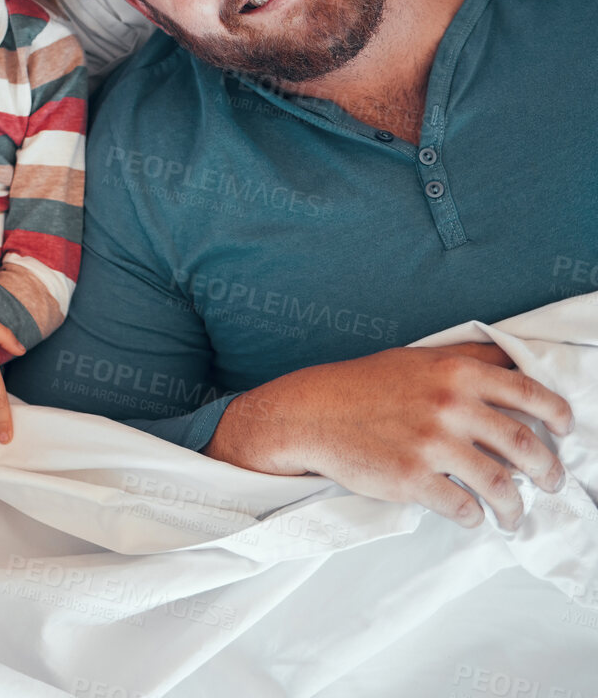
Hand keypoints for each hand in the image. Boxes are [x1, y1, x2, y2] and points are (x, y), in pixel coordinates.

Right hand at [206, 343, 574, 529]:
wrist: (310, 413)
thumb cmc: (363, 386)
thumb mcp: (416, 358)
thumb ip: (466, 359)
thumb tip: (514, 364)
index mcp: (455, 372)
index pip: (530, 393)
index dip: (559, 414)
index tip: (566, 430)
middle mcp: (449, 405)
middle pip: (526, 445)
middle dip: (549, 471)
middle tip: (551, 482)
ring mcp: (431, 443)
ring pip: (501, 485)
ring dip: (516, 505)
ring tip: (514, 513)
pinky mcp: (411, 478)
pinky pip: (462, 507)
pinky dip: (475, 518)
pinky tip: (473, 517)